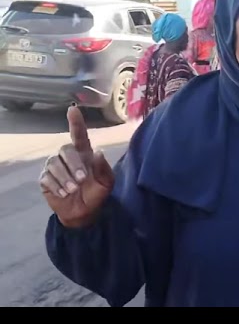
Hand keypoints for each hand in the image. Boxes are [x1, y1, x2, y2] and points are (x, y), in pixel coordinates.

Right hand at [39, 106, 114, 228]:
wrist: (84, 214)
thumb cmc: (97, 195)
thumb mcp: (106, 183)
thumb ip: (104, 169)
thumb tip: (98, 152)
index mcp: (85, 154)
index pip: (79, 135)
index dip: (76, 122)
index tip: (73, 109)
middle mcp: (68, 157)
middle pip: (66, 149)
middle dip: (74, 164)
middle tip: (82, 180)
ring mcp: (55, 167)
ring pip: (54, 163)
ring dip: (65, 178)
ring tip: (73, 190)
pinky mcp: (45, 179)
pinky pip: (46, 177)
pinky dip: (56, 186)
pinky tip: (63, 193)